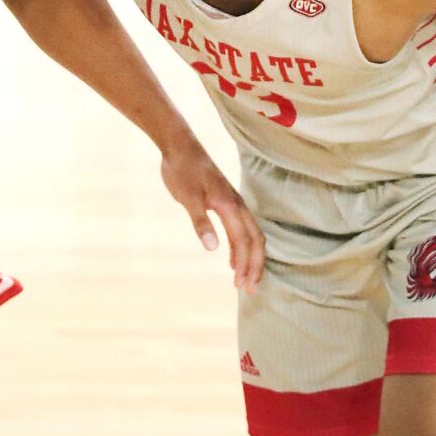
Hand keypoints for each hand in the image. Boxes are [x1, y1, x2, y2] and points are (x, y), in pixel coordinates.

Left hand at [159, 138, 265, 291]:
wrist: (180, 146)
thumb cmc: (182, 171)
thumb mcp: (188, 198)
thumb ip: (201, 223)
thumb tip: (213, 248)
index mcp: (230, 206)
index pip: (244, 241)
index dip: (245, 265)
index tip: (242, 285)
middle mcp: (237, 205)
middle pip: (255, 240)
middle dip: (254, 266)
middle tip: (249, 289)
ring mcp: (233, 203)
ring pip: (250, 235)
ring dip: (248, 258)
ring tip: (243, 279)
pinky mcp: (226, 202)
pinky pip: (241, 228)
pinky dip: (240, 246)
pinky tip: (231, 260)